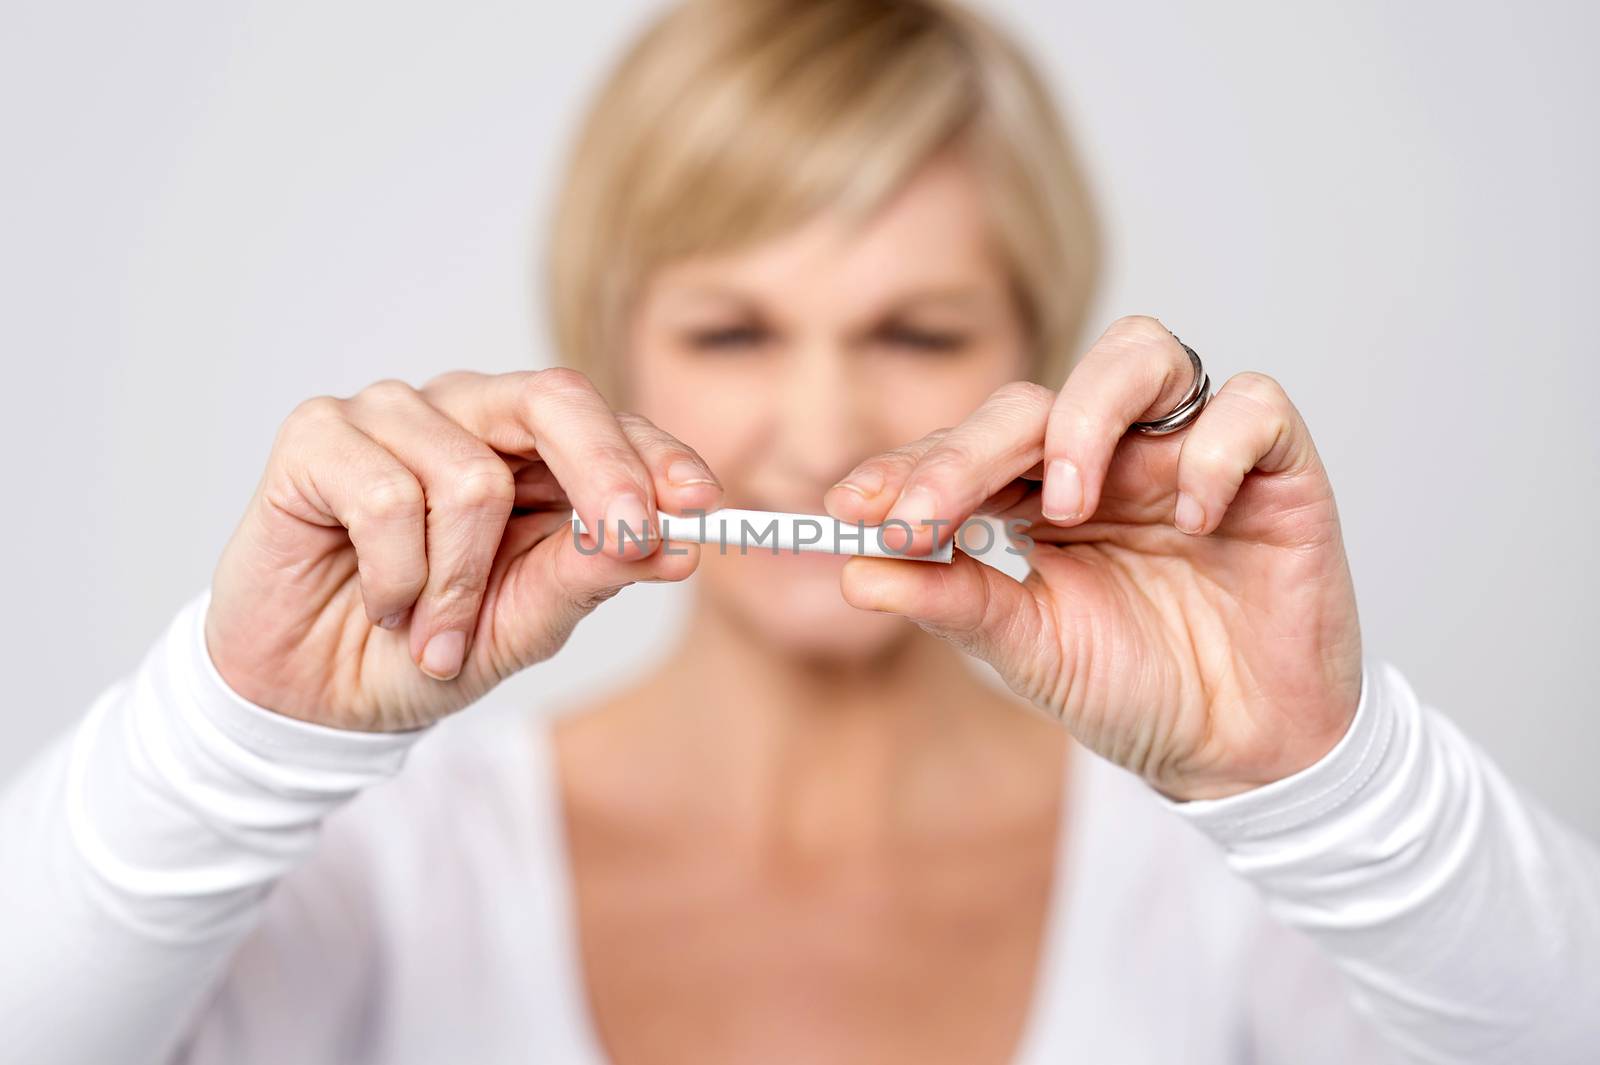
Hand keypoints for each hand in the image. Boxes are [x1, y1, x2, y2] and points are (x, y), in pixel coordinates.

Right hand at [207, 369, 720, 731]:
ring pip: (469, 473)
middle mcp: (466, 415)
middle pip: (553, 399)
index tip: (704, 504)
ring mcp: (391, 417)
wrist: (317, 698)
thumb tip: (679, 545)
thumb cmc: (428, 648)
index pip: (608, 424)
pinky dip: (396, 576)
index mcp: (529, 451)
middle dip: (603, 474)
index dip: (658, 456)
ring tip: (433, 632)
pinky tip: (380, 603)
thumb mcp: (527, 622)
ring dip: (459, 584)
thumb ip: (593, 573)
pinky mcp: (318, 436)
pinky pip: (386, 497)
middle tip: (628, 538)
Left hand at [824, 316, 1362, 799]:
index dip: (908, 467)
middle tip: (927, 516)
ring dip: (1088, 417)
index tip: (849, 509)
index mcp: (1040, 493)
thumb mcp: (1027, 649)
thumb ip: (952, 601)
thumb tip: (856, 573)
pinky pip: (1252, 405)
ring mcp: (1188, 454)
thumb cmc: (1132, 688)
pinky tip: (1193, 522)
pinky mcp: (1277, 469)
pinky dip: (1215, 451)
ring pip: (1141, 352)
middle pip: (1034, 399)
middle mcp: (1111, 457)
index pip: (967, 446)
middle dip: (967, 451)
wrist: (1237, 753)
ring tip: (1068, 505)